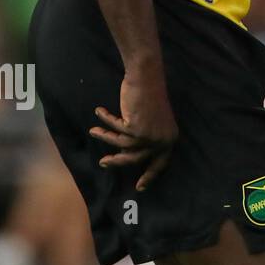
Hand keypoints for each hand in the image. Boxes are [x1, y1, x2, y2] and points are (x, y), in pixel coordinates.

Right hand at [89, 65, 178, 190]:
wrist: (148, 77)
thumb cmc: (151, 96)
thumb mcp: (153, 121)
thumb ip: (146, 137)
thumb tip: (128, 152)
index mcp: (170, 139)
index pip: (160, 162)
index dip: (150, 175)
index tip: (140, 187)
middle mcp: (161, 140)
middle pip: (136, 159)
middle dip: (118, 161)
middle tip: (104, 163)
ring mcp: (148, 136)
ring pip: (121, 145)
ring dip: (105, 137)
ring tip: (94, 131)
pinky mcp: (135, 129)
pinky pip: (115, 129)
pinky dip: (106, 121)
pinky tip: (99, 113)